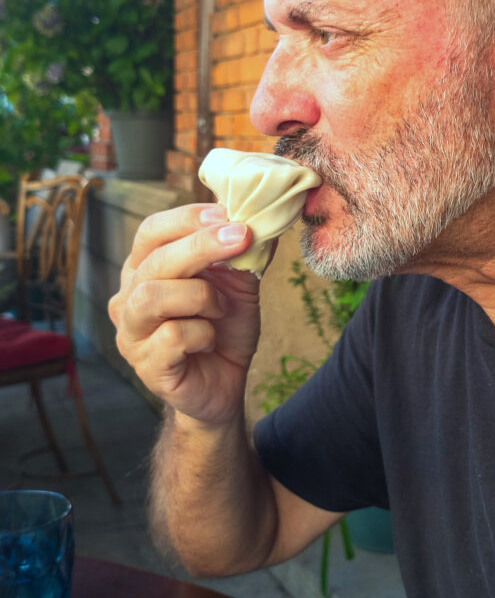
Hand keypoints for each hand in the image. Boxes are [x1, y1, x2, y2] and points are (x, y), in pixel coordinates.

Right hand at [109, 204, 262, 425]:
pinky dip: (202, 334)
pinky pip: (173, 336)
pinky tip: (209, 341)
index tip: (226, 213)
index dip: (186, 218)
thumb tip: (262, 217)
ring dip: (200, 296)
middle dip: (202, 245)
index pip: (151, 231)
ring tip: (220, 309)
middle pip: (154, 260)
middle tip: (242, 237)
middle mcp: (128, 297)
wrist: (225, 383)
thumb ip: (242, 254)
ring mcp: (131, 332)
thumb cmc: (224, 329)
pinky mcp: (145, 364)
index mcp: (145, 270)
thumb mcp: (238, 285)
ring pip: (153, 296)